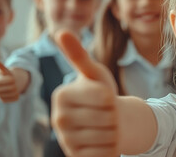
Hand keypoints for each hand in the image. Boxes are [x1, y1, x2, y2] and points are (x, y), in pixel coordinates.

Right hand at [0, 60, 19, 102]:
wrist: (7, 83)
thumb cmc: (6, 75)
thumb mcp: (4, 70)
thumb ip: (1, 66)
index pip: (3, 83)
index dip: (9, 80)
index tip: (13, 78)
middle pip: (10, 89)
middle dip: (15, 85)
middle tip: (16, 82)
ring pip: (13, 94)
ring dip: (17, 90)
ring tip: (17, 87)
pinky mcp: (3, 100)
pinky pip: (13, 99)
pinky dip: (17, 96)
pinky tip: (17, 93)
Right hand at [52, 30, 119, 156]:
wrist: (106, 122)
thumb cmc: (100, 93)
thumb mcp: (94, 73)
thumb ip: (78, 55)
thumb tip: (62, 31)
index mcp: (61, 95)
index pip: (104, 97)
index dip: (113, 98)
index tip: (106, 97)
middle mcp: (58, 119)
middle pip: (108, 118)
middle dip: (116, 116)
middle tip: (108, 114)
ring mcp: (66, 140)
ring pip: (108, 136)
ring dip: (116, 132)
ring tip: (108, 127)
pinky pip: (105, 153)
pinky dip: (113, 148)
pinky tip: (106, 142)